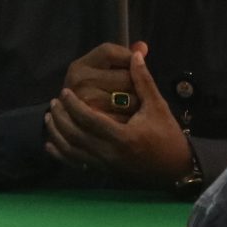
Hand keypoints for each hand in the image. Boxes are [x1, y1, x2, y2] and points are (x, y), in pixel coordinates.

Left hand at [44, 45, 190, 186]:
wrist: (176, 168)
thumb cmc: (167, 135)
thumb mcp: (157, 106)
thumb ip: (143, 81)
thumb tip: (135, 54)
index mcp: (123, 136)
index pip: (89, 119)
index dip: (73, 105)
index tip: (64, 92)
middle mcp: (110, 153)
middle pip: (75, 135)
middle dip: (61, 118)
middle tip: (54, 101)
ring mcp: (106, 165)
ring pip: (72, 151)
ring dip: (57, 134)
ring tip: (49, 117)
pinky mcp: (104, 172)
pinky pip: (76, 164)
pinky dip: (61, 155)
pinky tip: (50, 145)